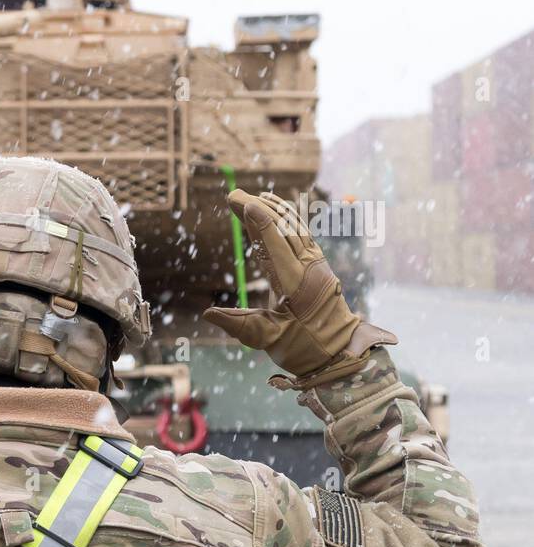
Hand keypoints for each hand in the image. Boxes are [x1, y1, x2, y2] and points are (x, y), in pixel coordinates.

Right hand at [203, 190, 395, 388]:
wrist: (338, 352)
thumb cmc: (303, 348)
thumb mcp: (267, 341)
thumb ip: (239, 325)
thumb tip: (208, 314)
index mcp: (296, 285)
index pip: (276, 247)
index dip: (260, 224)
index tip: (244, 204)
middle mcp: (308, 268)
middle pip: (283, 230)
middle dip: (259, 209)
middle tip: (233, 195)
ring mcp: (315, 263)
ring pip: (294, 227)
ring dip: (271, 208)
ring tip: (248, 195)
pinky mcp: (317, 263)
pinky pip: (300, 232)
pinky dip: (285, 216)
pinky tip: (273, 205)